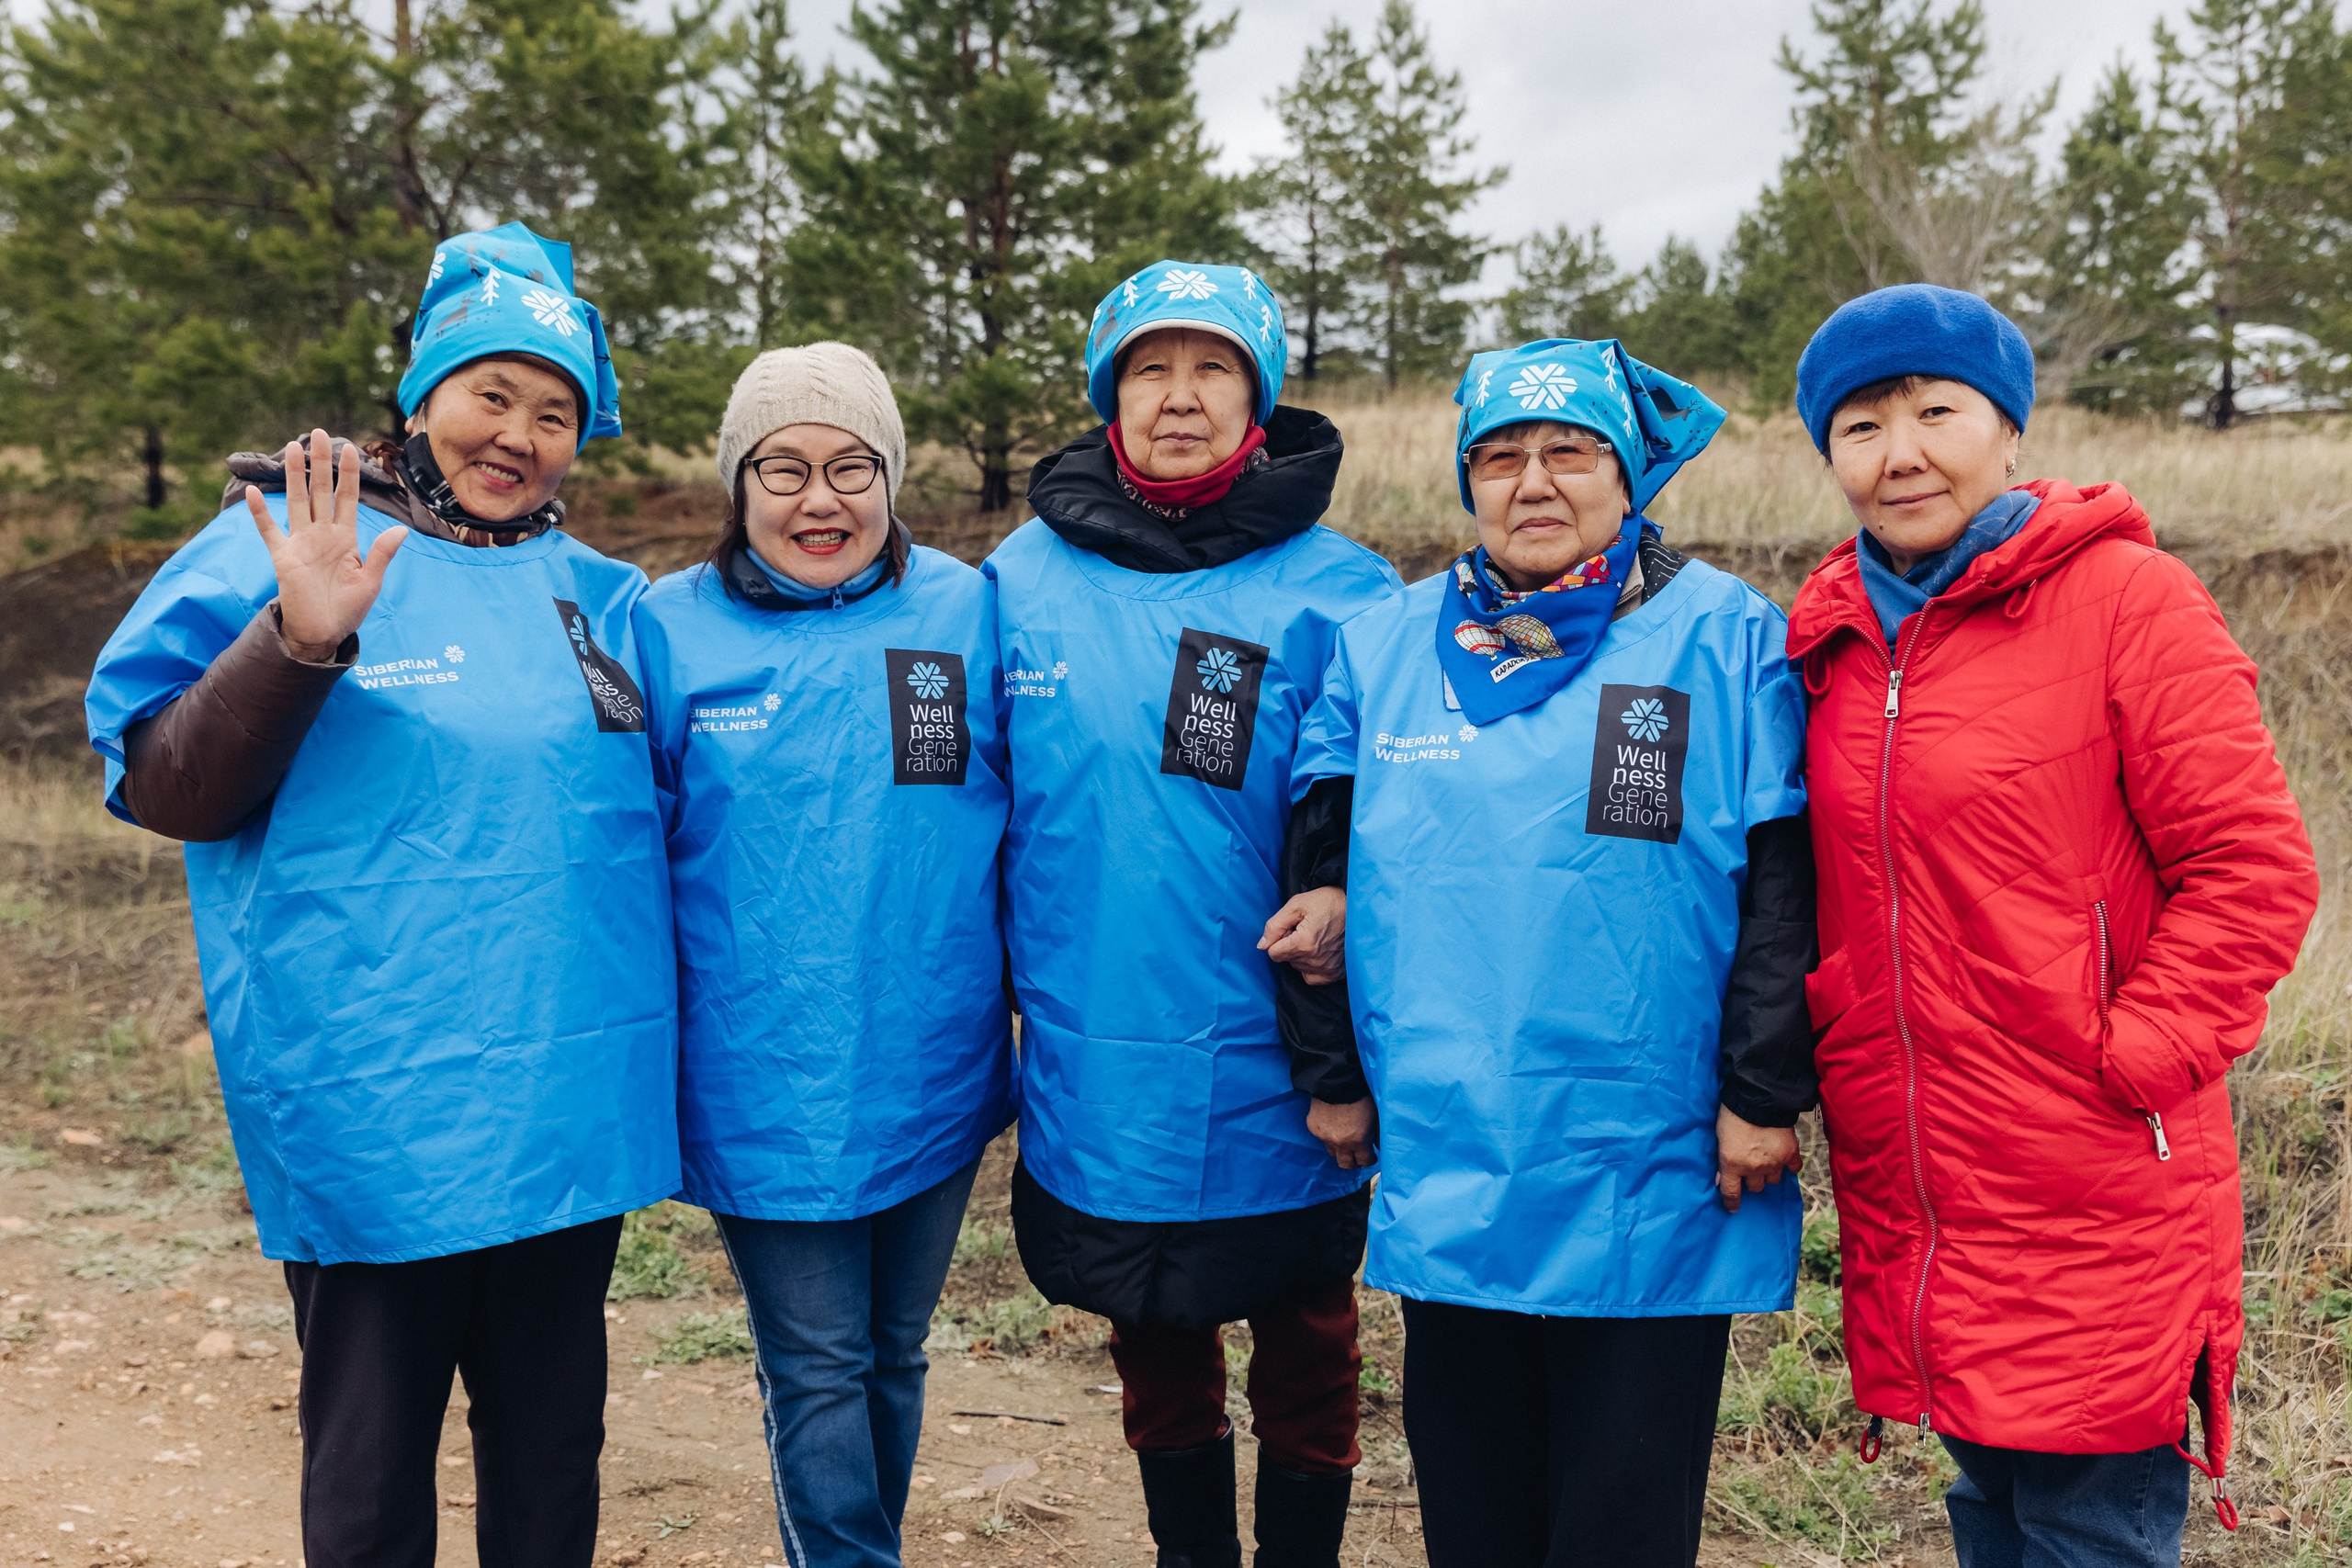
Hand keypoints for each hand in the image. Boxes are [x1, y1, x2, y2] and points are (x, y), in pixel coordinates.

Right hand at [247, 428, 406, 660]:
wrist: (323, 633)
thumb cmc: (348, 609)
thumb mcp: (371, 581)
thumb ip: (382, 553)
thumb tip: (401, 528)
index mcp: (346, 538)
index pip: (348, 498)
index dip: (350, 474)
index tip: (353, 448)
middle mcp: (322, 534)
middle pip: (321, 491)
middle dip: (322, 463)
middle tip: (321, 433)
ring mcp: (301, 542)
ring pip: (297, 501)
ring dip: (295, 475)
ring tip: (294, 447)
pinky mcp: (282, 557)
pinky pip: (269, 530)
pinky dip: (260, 513)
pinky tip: (253, 492)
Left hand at [1259, 885, 1345, 985]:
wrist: (1358, 907)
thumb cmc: (1328, 902)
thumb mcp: (1297, 905)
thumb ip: (1274, 925)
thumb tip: (1262, 946)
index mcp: (1303, 943)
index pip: (1273, 953)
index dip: (1279, 938)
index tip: (1292, 928)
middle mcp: (1315, 961)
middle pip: (1286, 960)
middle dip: (1290, 945)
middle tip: (1306, 929)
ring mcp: (1327, 969)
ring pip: (1298, 968)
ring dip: (1302, 955)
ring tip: (1316, 937)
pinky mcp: (1335, 974)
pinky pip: (1312, 977)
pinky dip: (1312, 966)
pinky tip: (1320, 951)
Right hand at [1307, 1096, 1377, 1170]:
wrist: (1336, 1080)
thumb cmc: (1360, 1095)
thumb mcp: (1373, 1116)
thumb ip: (1374, 1134)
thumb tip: (1376, 1144)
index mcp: (1358, 1140)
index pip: (1364, 1162)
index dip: (1369, 1160)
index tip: (1370, 1156)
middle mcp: (1340, 1142)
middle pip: (1345, 1165)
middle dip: (1353, 1162)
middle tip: (1357, 1155)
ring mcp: (1324, 1136)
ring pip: (1332, 1152)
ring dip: (1339, 1149)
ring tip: (1344, 1139)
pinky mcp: (1313, 1128)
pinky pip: (1322, 1138)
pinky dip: (1328, 1135)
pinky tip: (1332, 1124)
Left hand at [1716, 1105, 1800, 1212]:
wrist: (1759, 1099)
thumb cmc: (1733, 1115)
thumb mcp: (1720, 1138)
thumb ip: (1722, 1161)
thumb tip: (1720, 1179)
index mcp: (1732, 1164)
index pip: (1731, 1192)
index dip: (1732, 1202)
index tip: (1733, 1208)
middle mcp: (1753, 1168)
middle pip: (1755, 1187)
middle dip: (1752, 1180)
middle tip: (1751, 1168)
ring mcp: (1773, 1162)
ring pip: (1773, 1180)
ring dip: (1769, 1173)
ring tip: (1766, 1160)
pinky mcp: (1790, 1153)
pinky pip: (1793, 1169)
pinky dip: (1789, 1165)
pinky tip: (1784, 1159)